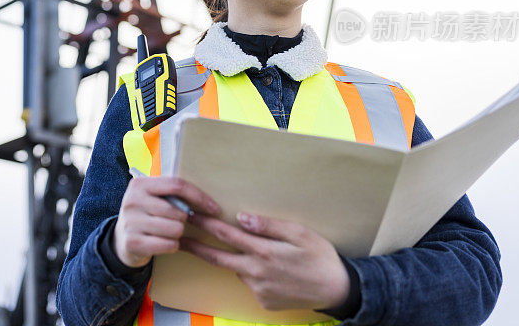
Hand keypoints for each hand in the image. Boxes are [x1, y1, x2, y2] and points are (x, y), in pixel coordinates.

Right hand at [113, 176, 220, 267]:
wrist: (121, 240)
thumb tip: (208, 200)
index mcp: (139, 184)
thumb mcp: (152, 198)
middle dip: (184, 220)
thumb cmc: (146, 215)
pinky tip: (163, 243)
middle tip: (176, 223)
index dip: (199, 196)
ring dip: (178, 234)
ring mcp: (130, 222)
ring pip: (175, 229)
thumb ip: (172, 193)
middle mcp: (132, 200)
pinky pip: (168, 244)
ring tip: (167, 232)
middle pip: (178, 211)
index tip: (214, 208)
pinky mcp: (132, 242)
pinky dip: (172, 246)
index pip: (177, 185)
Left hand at [179, 212, 349, 310]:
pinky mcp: (263, 301)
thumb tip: (242, 217)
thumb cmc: (320, 255)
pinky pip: (251, 282)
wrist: (337, 290)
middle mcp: (256, 273)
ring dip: (237, 259)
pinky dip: (254, 273)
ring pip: (238, 269)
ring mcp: (258, 290)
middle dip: (197, 247)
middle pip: (218, 259)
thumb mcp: (299, 233)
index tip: (191, 217)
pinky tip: (274, 270)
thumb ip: (268, 225)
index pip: (227, 236)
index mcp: (264, 252)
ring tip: (259, 252)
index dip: (206, 225)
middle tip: (180, 239)